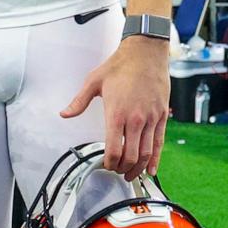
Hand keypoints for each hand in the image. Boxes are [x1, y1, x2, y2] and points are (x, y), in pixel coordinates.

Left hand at [61, 36, 169, 178]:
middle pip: (130, 156)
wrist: (146, 52)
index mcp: (116, 113)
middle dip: (122, 169)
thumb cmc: (120, 65)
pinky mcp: (162, 116)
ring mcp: (151, 118)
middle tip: (116, 172)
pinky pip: (159, 143)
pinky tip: (151, 168)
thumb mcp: (94, 81)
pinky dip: (155, 159)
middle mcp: (135, 119)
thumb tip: (64, 114)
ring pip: (146, 153)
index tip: (106, 165)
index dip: (109, 163)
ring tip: (131, 174)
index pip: (113, 149)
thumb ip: (79, 101)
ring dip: (138, 168)